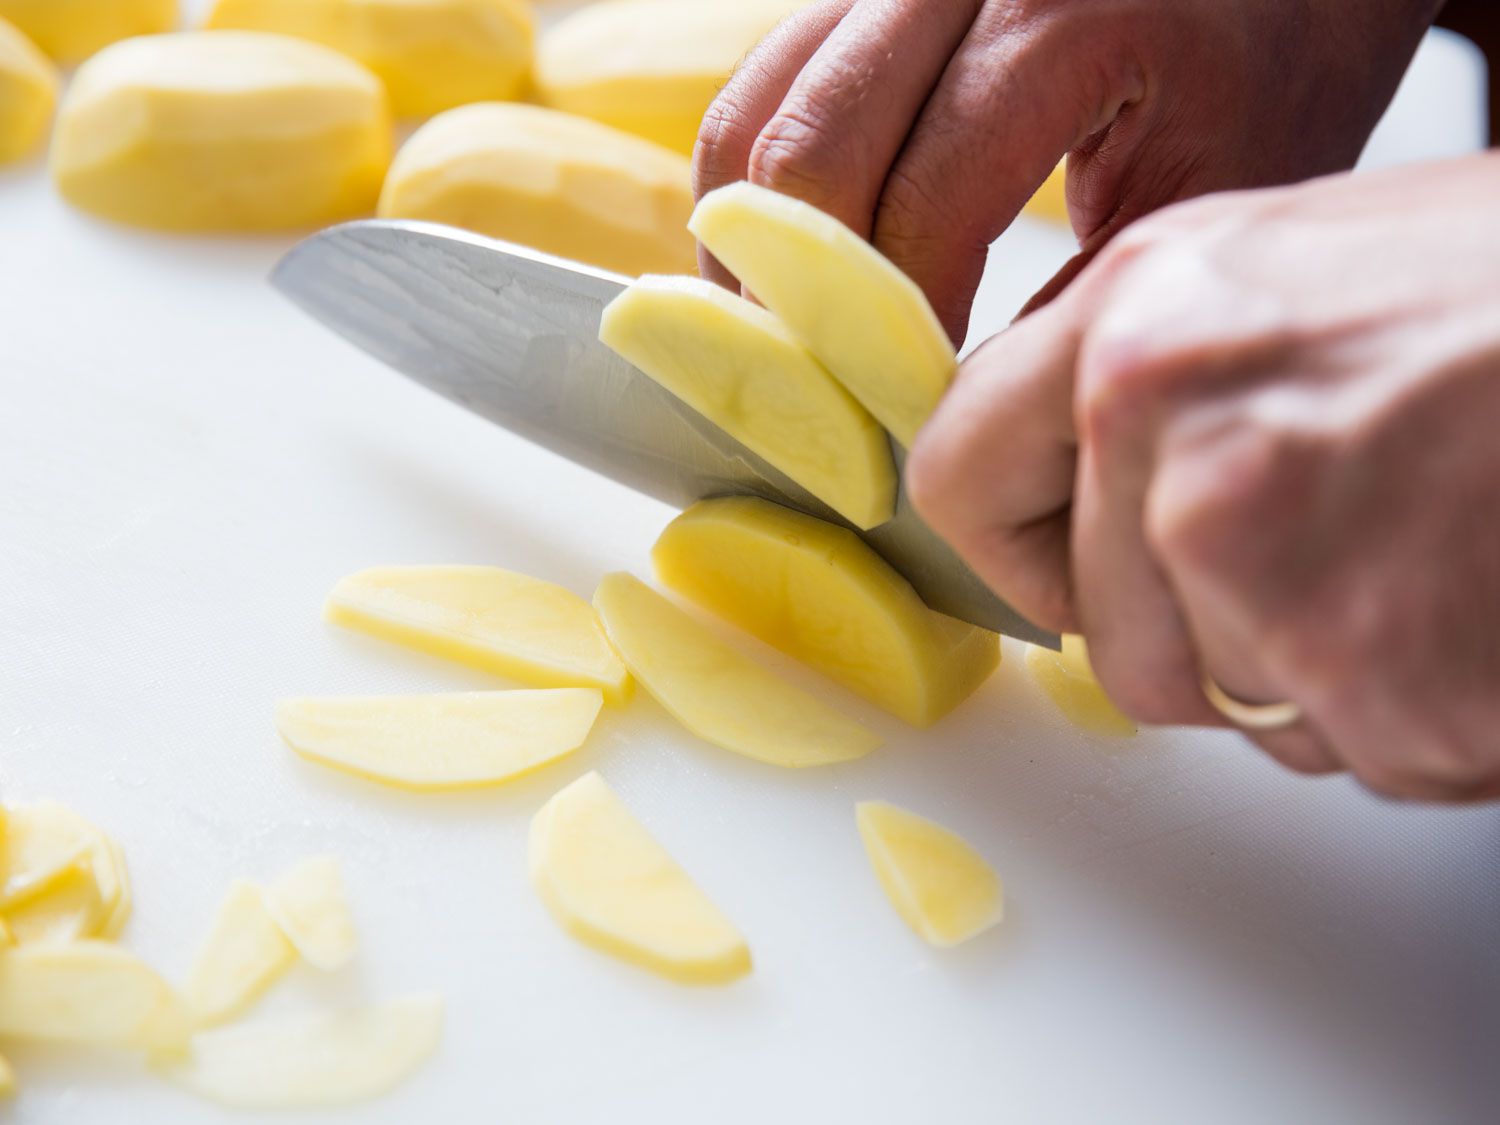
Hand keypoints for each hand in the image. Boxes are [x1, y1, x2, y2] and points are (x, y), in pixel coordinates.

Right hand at [696, 0, 1440, 344]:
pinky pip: (760, 91)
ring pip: (753, 116)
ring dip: (750, 246)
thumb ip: (1074, 297)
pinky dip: (755, 190)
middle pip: (805, 154)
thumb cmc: (1273, 58)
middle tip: (825, 391)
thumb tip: (948, 406)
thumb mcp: (1210, 193)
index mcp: (1064, 16)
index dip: (892, 330)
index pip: (921, 204)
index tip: (899, 414)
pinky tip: (788, 263)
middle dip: (799, 298)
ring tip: (787, 337)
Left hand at [908, 153, 1499, 802]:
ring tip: (1421, 552)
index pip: (957, 477)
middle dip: (1201, 632)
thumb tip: (1051, 470)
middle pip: (1106, 638)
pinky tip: (1470, 604)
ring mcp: (1265, 561)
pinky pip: (1347, 747)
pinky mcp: (1371, 675)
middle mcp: (1172, 429)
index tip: (1056, 571)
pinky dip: (1415, 712)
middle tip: (1326, 549)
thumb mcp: (1280, 272)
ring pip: (1224, 704)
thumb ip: (1142, 373)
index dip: (1011, 547)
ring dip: (1313, 670)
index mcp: (1138, 315)